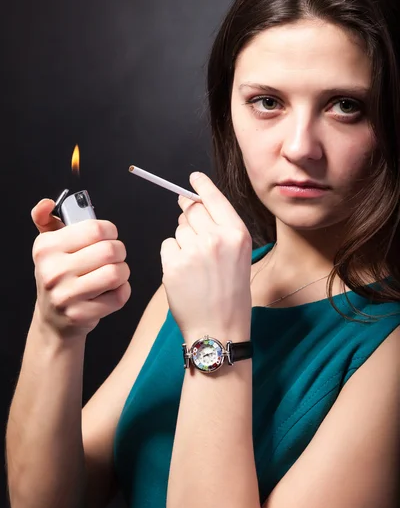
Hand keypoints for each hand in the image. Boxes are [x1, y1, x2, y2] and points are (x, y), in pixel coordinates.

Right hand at [31, 198, 130, 339]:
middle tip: (114, 256)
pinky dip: (122, 291)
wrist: (54, 317)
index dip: (110, 231)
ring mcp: (66, 295)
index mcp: (47, 247)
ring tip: (114, 272)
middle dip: (120, 251)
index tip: (108, 236)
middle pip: (110, 250)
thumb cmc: (59, 274)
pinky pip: (119, 296)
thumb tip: (47, 204)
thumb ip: (47, 219)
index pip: (95, 229)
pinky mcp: (81, 314)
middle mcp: (53, 270)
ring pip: (116, 273)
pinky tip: (111, 290)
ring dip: (122, 271)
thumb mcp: (49, 245)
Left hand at [160, 173, 252, 341]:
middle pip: (191, 210)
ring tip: (196, 265)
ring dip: (182, 241)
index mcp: (237, 234)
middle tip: (192, 230)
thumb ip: (220, 230)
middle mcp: (215, 238)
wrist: (219, 329)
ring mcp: (193, 251)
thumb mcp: (238, 256)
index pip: (214, 198)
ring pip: (178, 229)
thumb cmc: (231, 295)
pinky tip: (184, 273)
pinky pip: (167, 245)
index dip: (201, 186)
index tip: (193, 178)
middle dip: (188, 215)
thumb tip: (190, 206)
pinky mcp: (173, 264)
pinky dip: (172, 255)